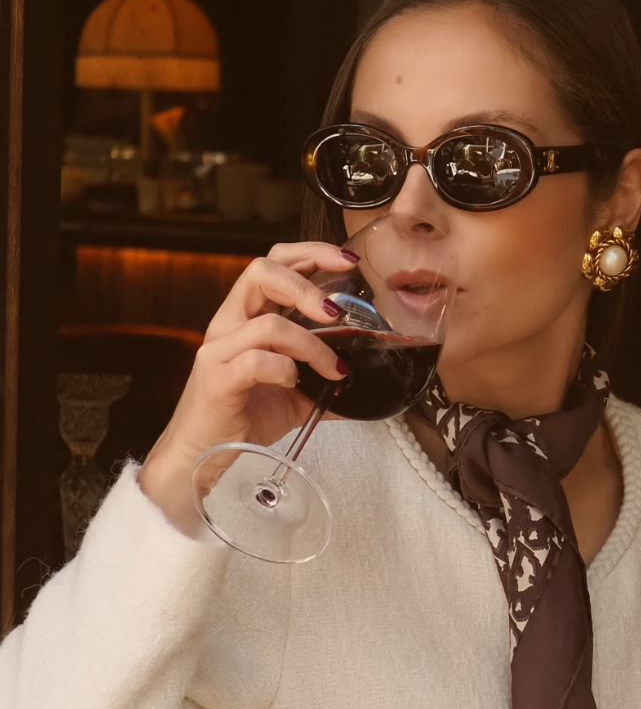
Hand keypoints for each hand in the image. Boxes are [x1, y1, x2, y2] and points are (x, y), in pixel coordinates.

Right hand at [138, 241, 357, 535]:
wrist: (204, 454)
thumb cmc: (243, 416)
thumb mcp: (295, 395)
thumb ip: (325, 380)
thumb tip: (369, 382)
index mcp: (246, 317)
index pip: (273, 264)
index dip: (310, 254)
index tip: (348, 263)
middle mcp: (229, 325)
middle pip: (261, 271)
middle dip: (306, 284)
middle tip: (336, 311)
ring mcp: (219, 350)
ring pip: (269, 324)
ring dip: (312, 344)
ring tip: (334, 369)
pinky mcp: (217, 380)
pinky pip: (256, 361)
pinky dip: (285, 370)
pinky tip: (296, 385)